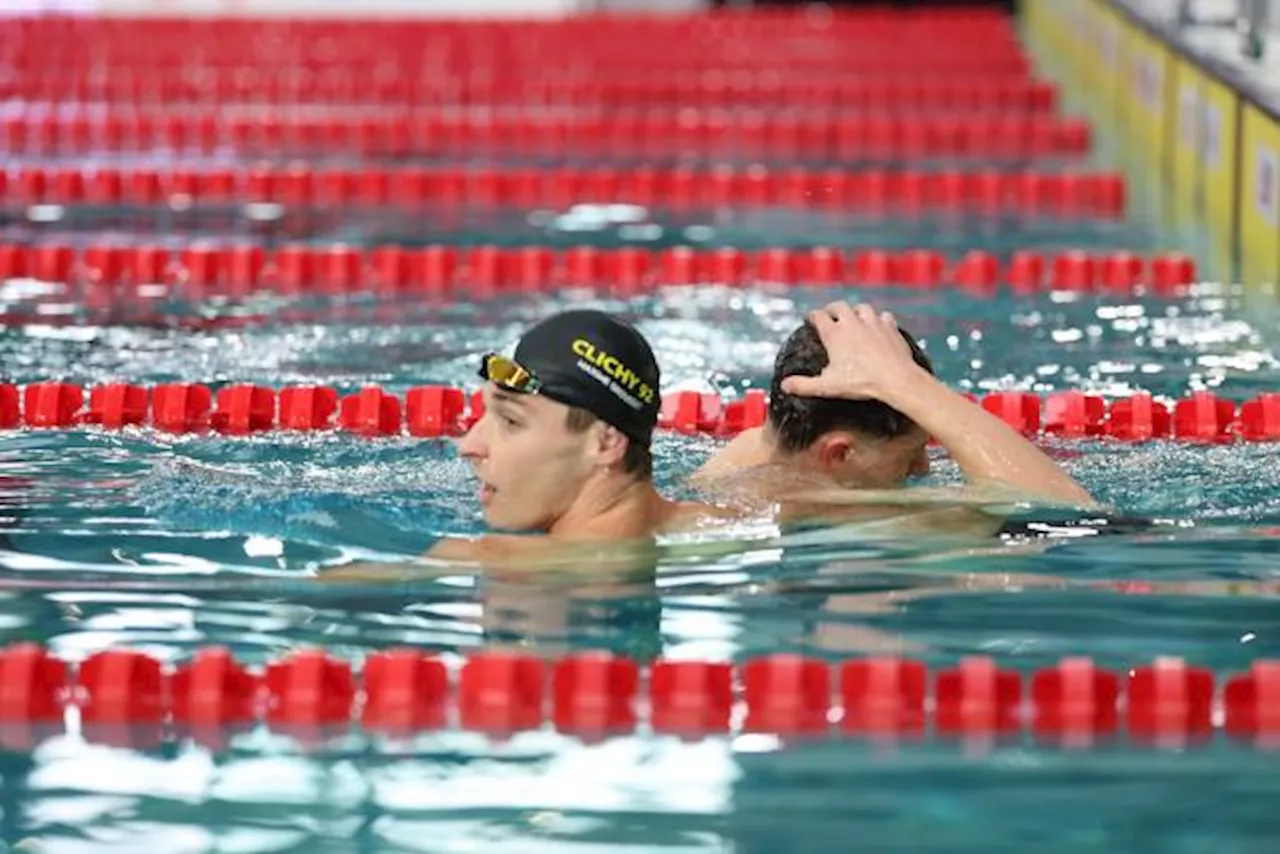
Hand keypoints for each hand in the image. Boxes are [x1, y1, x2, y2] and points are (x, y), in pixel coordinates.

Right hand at [780, 302, 923, 401]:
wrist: (895, 378)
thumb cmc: (861, 382)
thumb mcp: (827, 387)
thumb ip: (804, 385)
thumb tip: (785, 385)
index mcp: (834, 334)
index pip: (819, 317)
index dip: (813, 316)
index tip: (811, 319)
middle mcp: (853, 323)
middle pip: (839, 306)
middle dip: (832, 309)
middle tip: (830, 315)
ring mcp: (873, 323)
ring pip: (862, 308)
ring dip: (856, 311)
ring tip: (854, 317)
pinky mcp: (890, 328)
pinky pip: (885, 316)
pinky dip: (880, 319)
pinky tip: (879, 325)